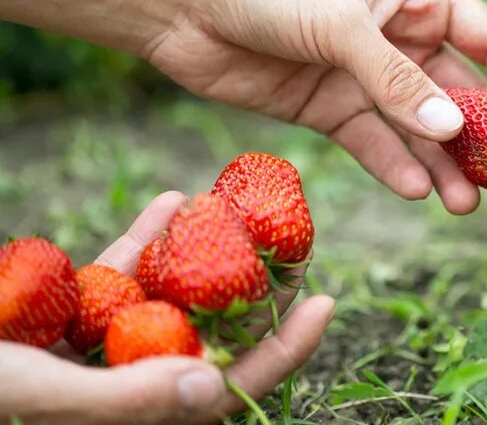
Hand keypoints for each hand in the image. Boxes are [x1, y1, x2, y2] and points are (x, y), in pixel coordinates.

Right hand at [0, 192, 334, 424]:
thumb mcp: (44, 395)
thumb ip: (128, 400)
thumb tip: (211, 390)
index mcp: (139, 414)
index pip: (229, 388)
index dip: (283, 350)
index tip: (326, 301)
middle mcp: (129, 379)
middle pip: (212, 333)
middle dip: (254, 290)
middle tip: (295, 241)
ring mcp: (101, 343)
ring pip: (171, 296)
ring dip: (205, 254)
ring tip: (241, 211)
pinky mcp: (69, 310)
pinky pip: (118, 273)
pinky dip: (143, 239)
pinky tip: (171, 200)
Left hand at [144, 0, 486, 213]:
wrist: (183, 4)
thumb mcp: (343, 25)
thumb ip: (397, 80)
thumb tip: (452, 130)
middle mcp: (401, 37)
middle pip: (459, 92)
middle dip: (481, 136)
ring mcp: (366, 77)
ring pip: (418, 127)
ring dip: (442, 164)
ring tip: (465, 204)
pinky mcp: (332, 109)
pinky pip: (374, 143)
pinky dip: (395, 166)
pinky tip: (418, 191)